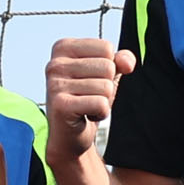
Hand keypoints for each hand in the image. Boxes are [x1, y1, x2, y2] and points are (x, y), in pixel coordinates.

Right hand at [46, 39, 133, 154]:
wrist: (69, 136)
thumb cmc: (87, 100)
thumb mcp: (106, 75)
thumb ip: (120, 60)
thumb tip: (127, 63)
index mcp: (63, 48)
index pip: (106, 47)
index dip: (109, 67)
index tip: (92, 80)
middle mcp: (55, 63)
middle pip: (108, 66)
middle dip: (107, 86)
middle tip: (90, 96)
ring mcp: (55, 84)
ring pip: (106, 86)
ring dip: (104, 101)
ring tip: (87, 106)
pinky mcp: (61, 105)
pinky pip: (101, 104)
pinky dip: (101, 113)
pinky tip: (86, 115)